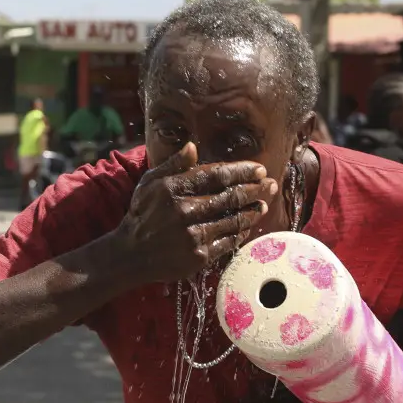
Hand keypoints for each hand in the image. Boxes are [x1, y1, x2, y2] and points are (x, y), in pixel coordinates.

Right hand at [116, 142, 276, 283]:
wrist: (131, 255)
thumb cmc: (142, 214)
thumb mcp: (150, 183)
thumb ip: (173, 164)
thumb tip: (193, 147)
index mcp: (174, 189)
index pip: (216, 175)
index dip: (241, 171)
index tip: (259, 169)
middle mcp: (185, 211)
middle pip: (230, 196)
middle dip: (255, 189)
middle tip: (271, 184)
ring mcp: (194, 235)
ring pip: (233, 219)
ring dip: (253, 211)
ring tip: (264, 204)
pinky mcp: (199, 256)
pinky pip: (228, 241)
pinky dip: (240, 232)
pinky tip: (247, 225)